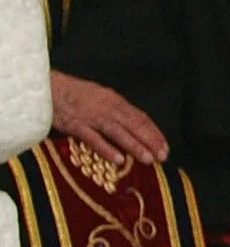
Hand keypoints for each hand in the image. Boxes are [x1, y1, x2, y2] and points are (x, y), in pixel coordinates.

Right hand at [48, 70, 167, 172]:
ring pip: (118, 132)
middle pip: (133, 125)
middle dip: (150, 141)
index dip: (153, 132)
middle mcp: (107, 107)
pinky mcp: (76, 125)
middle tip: (163, 156)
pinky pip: (94, 138)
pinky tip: (118, 159)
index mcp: (114, 100)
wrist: (47, 87)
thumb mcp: (100, 97)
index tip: (164, 145)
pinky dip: (107, 148)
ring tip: (148, 159)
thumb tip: (133, 125)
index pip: (140, 117)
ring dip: (134, 146)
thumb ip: (116, 110)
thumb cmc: (74, 94)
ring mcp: (91, 116)